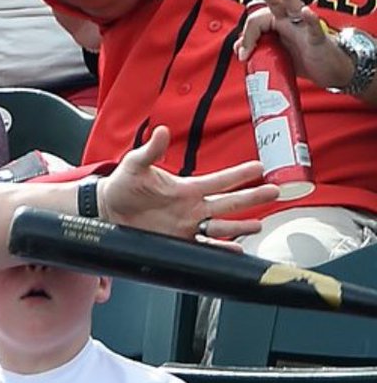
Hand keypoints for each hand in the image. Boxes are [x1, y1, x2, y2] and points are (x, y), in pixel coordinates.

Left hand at [98, 125, 276, 243]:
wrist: (107, 210)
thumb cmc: (122, 184)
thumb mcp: (135, 165)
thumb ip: (150, 150)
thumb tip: (160, 131)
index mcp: (186, 188)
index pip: (219, 180)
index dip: (239, 174)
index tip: (260, 167)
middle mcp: (192, 207)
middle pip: (228, 203)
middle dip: (251, 198)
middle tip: (275, 192)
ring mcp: (187, 226)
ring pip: (221, 227)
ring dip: (239, 227)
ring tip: (259, 225)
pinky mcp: (178, 242)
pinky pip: (204, 247)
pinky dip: (220, 250)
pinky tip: (236, 251)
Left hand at [234, 0, 354, 90]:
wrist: (330, 69)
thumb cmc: (304, 58)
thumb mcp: (276, 54)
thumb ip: (257, 47)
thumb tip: (238, 46)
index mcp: (279, 23)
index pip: (257, 20)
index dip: (246, 36)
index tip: (243, 55)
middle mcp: (291, 21)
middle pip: (275, 2)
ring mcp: (304, 28)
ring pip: (295, 7)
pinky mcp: (318, 39)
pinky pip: (314, 27)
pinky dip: (311, 20)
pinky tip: (307, 12)